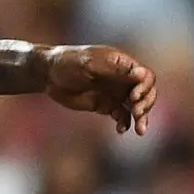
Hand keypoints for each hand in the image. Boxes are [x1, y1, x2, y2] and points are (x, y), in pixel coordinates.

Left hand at [43, 46, 157, 134]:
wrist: (47, 75)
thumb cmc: (67, 62)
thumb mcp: (89, 63)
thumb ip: (115, 70)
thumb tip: (142, 74)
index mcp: (122, 64)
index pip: (145, 76)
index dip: (145, 87)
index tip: (133, 97)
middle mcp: (122, 78)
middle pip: (146, 93)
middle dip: (146, 104)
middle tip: (137, 113)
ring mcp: (115, 92)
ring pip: (137, 107)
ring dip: (141, 117)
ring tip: (139, 130)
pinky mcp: (107, 105)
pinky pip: (122, 116)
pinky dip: (125, 123)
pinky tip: (121, 130)